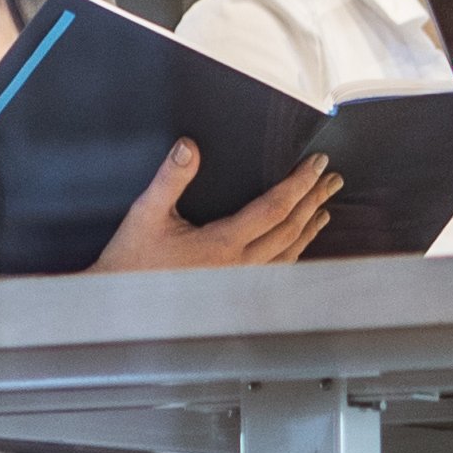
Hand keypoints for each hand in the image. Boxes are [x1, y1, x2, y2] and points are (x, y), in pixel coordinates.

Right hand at [97, 141, 336, 273]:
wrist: (120, 305)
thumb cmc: (131, 260)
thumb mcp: (147, 213)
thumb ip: (170, 178)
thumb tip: (187, 147)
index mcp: (222, 245)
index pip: (274, 209)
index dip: (299, 184)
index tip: (316, 164)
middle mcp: (239, 267)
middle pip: (290, 229)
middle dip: (313, 200)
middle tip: (331, 178)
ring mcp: (240, 283)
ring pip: (288, 253)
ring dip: (309, 227)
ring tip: (324, 207)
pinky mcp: (235, 292)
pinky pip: (276, 271)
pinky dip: (294, 252)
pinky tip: (298, 244)